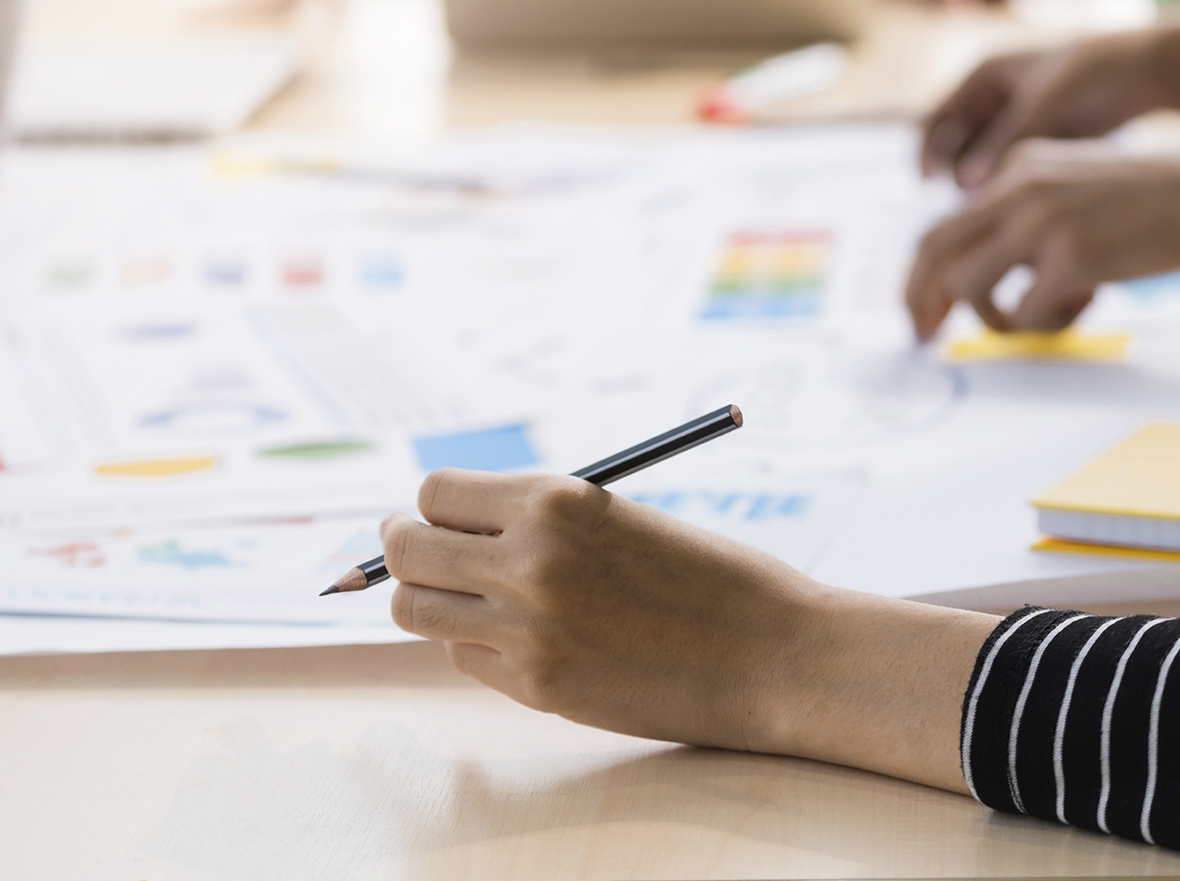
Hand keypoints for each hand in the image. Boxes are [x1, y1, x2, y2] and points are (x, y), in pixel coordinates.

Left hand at [384, 469, 992, 790]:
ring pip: (415, 609)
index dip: (436, 508)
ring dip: (435, 602)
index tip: (444, 520)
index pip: (435, 493)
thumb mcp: (618, 518)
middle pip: (406, 549)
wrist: (774, 654)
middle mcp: (528, 560)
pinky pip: (465, 657)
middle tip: (434, 558)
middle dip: (409, 551)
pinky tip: (535, 642)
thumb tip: (448, 527)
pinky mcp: (536, 686)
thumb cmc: (709, 578)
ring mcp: (526, 629)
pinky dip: (483, 648)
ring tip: (479, 600)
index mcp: (555, 500)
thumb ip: (539, 519)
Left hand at [905, 139, 1179, 340]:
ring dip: (992, 321)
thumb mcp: (1078, 187)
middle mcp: (1017, 189)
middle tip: (921, 339)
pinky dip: (1043, 326)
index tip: (925, 309)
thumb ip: (1032, 219)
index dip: (925, 273)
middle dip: (918, 301)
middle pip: (931, 251)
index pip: (944, 223)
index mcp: (1017, 167)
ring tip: (1036, 322)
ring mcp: (1040, 222)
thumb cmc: (1158, 200)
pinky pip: (1024, 313)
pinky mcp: (1070, 257)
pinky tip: (1083, 310)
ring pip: (969, 288)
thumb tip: (995, 279)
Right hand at [919, 29, 1167, 188]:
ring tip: (994, 210)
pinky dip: (1006, 189)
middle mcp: (992, 100)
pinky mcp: (1037, 142)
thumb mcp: (1045, 101)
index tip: (931, 184)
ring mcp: (1014, 123)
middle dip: (954, 176)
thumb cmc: (1093, 71)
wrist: (1145, 69)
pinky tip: (1017, 209)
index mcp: (983, 75)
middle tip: (965, 206)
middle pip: (952, 147)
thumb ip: (1005, 140)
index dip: (926, 152)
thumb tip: (965, 184)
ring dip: (979, 187)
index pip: (934, 118)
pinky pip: (1008, 172)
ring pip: (979, 164)